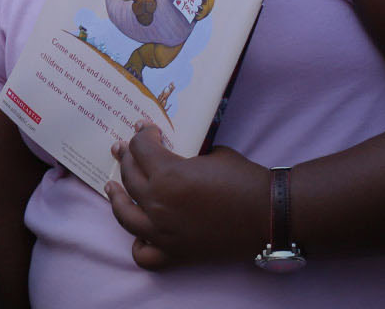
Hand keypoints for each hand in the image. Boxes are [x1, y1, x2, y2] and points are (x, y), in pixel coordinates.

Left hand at [106, 124, 269, 269]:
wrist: (272, 215)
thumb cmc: (246, 180)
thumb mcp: (212, 154)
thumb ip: (186, 154)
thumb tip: (174, 151)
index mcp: (166, 174)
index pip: (140, 148)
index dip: (142, 135)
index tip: (146, 130)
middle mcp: (158, 203)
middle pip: (129, 176)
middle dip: (126, 157)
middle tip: (125, 150)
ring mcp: (163, 231)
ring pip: (124, 214)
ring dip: (117, 197)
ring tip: (113, 187)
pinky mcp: (177, 253)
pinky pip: (144, 255)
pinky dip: (139, 244)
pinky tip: (140, 233)